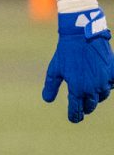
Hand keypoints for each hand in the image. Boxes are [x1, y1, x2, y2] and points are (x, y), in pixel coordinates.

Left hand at [42, 8, 113, 122]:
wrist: (82, 35)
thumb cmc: (65, 52)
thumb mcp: (54, 69)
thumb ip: (51, 86)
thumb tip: (47, 100)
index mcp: (77, 89)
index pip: (76, 110)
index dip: (75, 116)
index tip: (74, 119)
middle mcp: (92, 88)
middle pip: (91, 105)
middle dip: (86, 107)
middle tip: (82, 107)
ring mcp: (104, 81)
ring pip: (102, 96)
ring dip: (95, 97)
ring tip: (89, 93)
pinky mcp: (112, 73)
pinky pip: (110, 85)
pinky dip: (105, 86)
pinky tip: (100, 83)